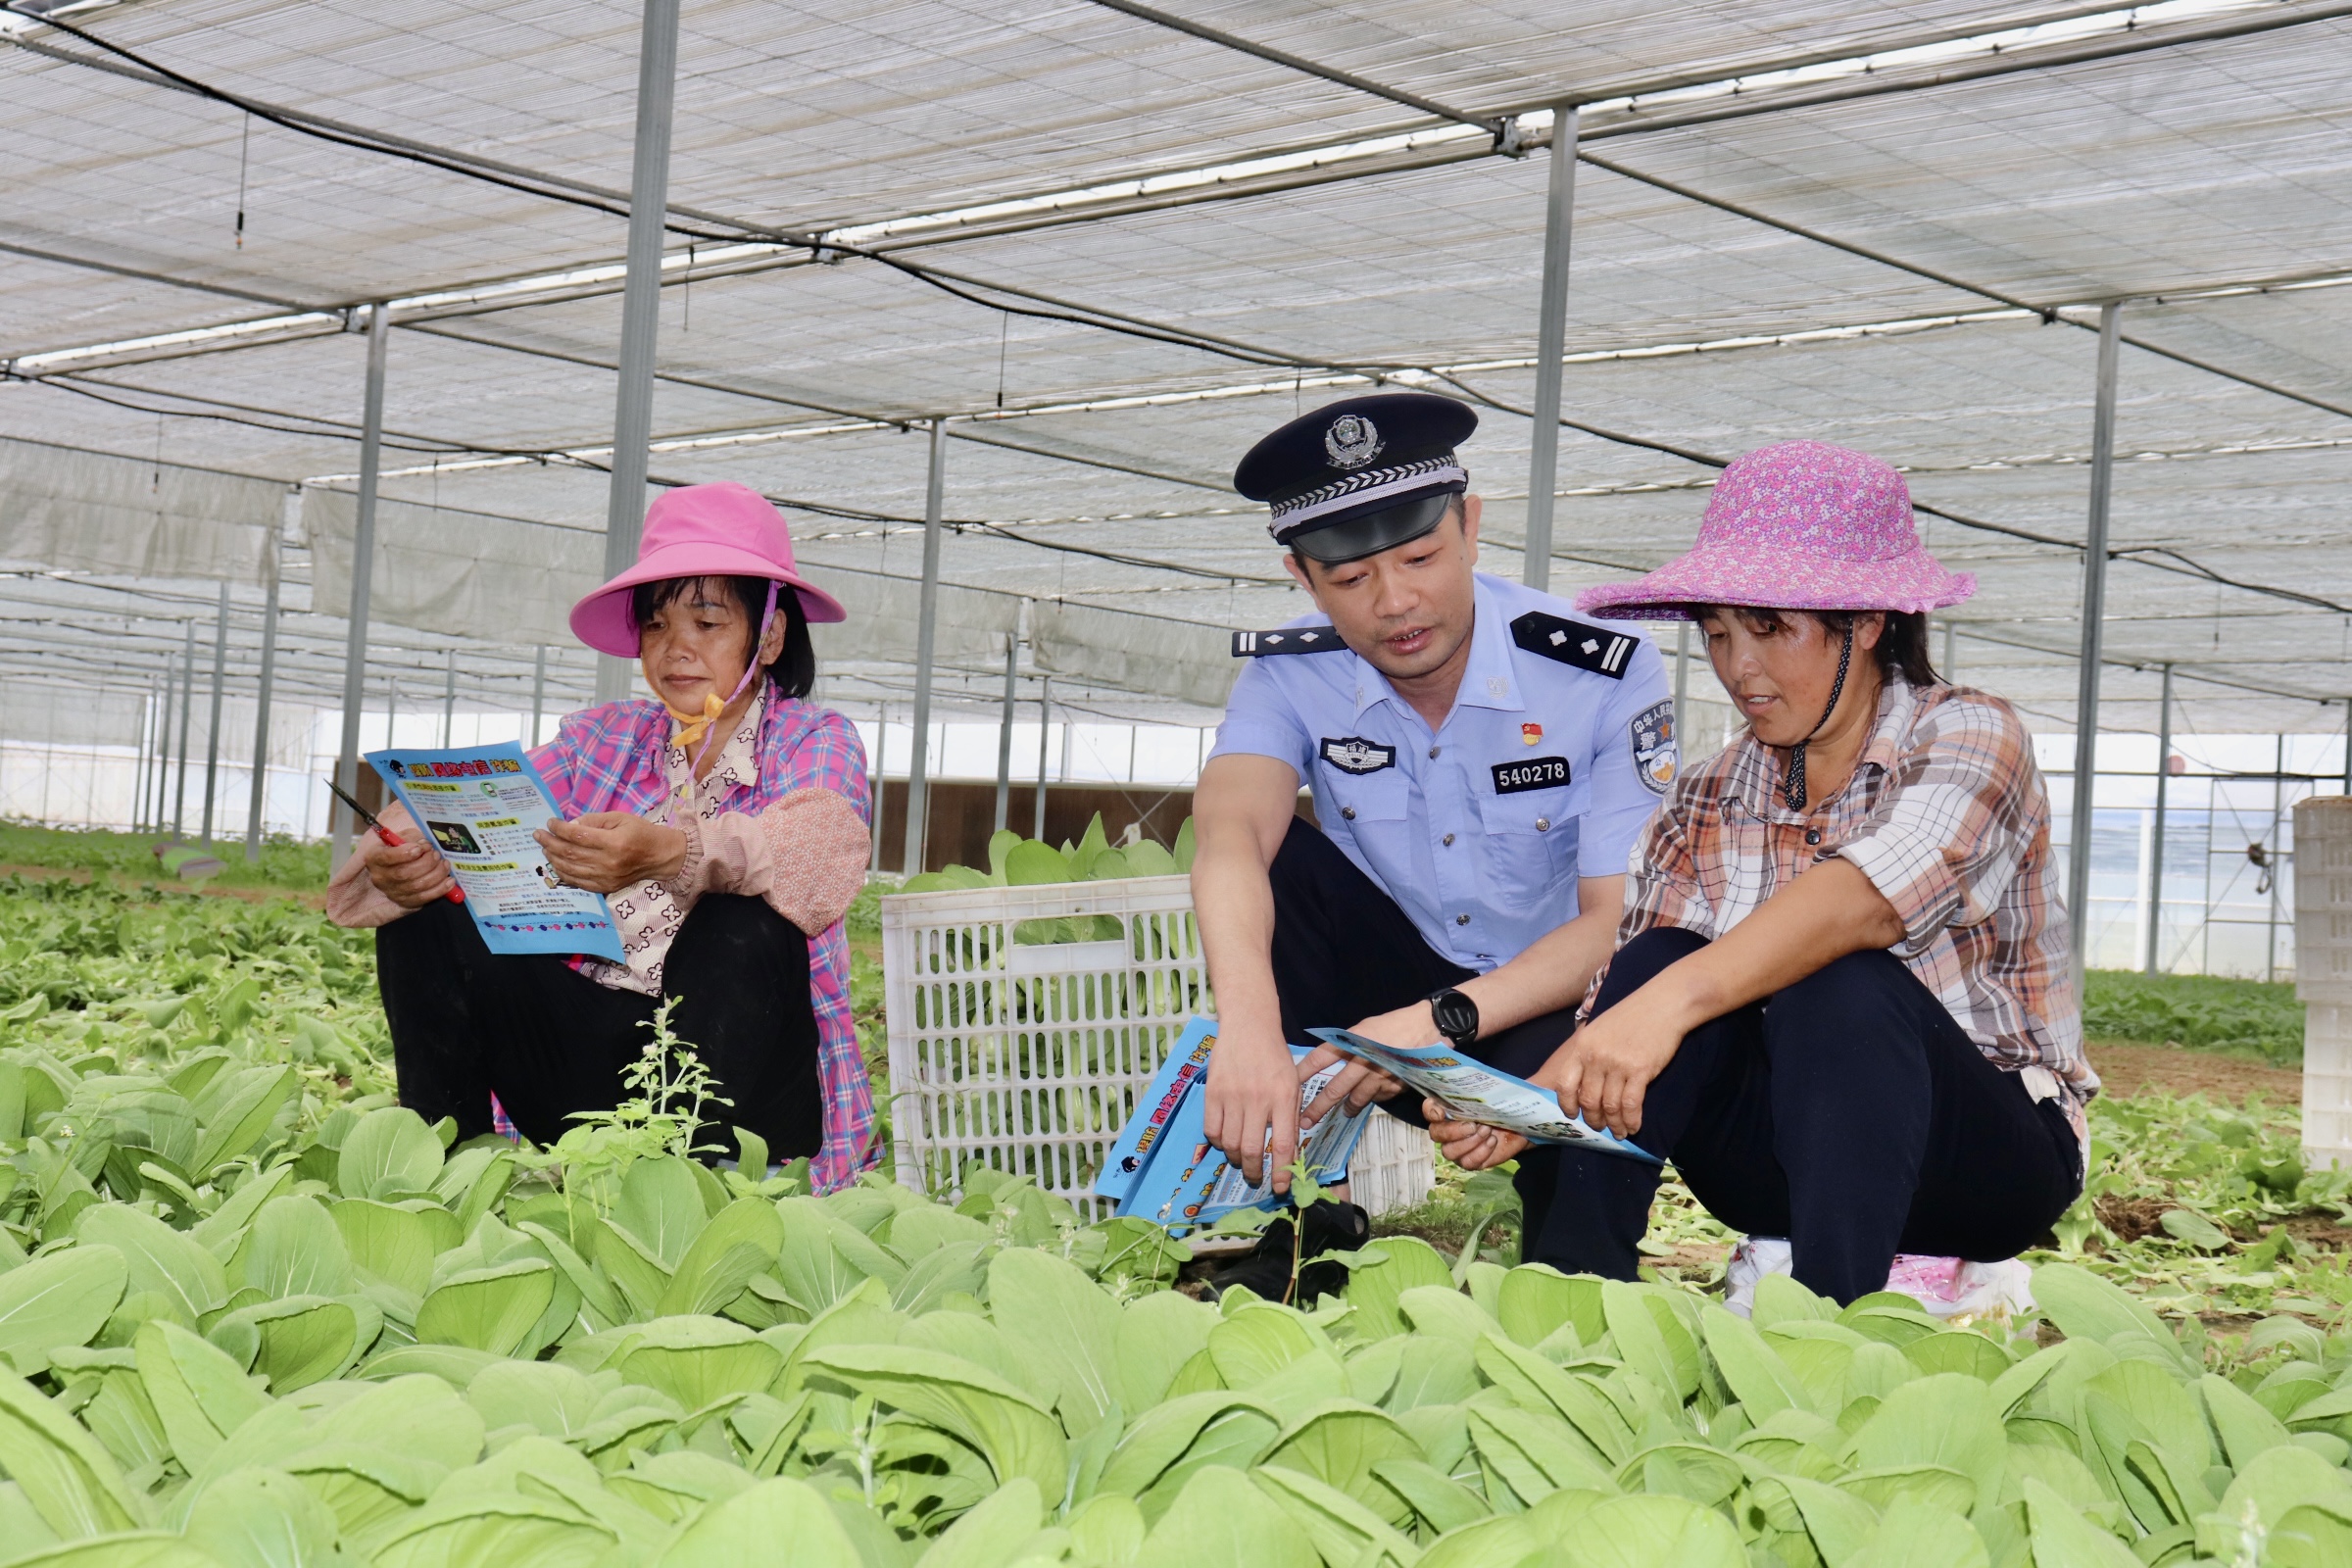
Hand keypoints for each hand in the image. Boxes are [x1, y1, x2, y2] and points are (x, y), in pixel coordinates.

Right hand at [360, 828, 455, 908]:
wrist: (398, 864)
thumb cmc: (401, 847)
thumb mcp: (403, 837)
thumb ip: (411, 838)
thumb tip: (424, 845)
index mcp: (375, 858)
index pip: (386, 857)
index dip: (405, 853)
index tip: (421, 847)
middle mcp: (380, 877)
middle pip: (404, 873)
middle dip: (426, 863)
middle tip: (437, 854)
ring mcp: (392, 892)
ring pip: (416, 886)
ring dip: (436, 874)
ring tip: (445, 864)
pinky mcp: (405, 902)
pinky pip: (424, 898)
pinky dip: (440, 889)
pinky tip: (450, 881)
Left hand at [533, 812, 687, 894]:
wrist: (659, 856)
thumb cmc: (640, 832)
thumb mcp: (620, 818)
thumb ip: (594, 820)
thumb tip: (570, 825)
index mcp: (614, 842)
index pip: (578, 836)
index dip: (560, 829)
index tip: (550, 822)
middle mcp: (608, 862)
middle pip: (570, 853)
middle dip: (550, 843)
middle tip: (538, 835)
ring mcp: (606, 877)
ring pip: (570, 869)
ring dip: (553, 858)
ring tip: (545, 848)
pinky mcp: (605, 887)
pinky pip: (578, 882)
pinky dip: (563, 873)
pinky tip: (556, 864)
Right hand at [1202, 1025, 1298, 1193]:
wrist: (1249, 1026)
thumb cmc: (1275, 1057)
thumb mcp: (1292, 1083)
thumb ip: (1289, 1116)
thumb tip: (1286, 1153)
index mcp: (1284, 1097)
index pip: (1283, 1145)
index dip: (1281, 1172)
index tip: (1280, 1188)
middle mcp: (1258, 1099)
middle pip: (1251, 1150)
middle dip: (1254, 1172)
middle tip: (1256, 1178)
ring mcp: (1233, 1095)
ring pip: (1229, 1143)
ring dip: (1235, 1159)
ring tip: (1241, 1160)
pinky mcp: (1213, 1092)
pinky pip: (1211, 1129)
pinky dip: (1217, 1142)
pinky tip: (1225, 1140)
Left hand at [1297, 1004, 1418, 1127]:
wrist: (1430, 1027)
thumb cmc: (1396, 1023)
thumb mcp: (1366, 1027)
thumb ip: (1349, 1043)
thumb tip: (1331, 1056)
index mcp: (1354, 1042)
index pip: (1321, 1058)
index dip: (1303, 1072)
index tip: (1290, 1083)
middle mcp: (1364, 1061)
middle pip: (1335, 1089)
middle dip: (1317, 1107)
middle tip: (1304, 1121)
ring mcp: (1380, 1077)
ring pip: (1356, 1100)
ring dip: (1346, 1109)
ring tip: (1341, 1114)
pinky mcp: (1395, 1087)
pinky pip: (1377, 1098)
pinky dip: (1372, 1098)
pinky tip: (1373, 1095)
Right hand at [1427, 1100, 1526, 1170]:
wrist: (1518, 1126)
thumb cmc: (1500, 1108)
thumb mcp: (1490, 1095)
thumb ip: (1478, 1090)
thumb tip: (1477, 1083)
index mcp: (1448, 1110)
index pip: (1429, 1110)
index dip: (1430, 1111)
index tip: (1440, 1112)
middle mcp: (1447, 1130)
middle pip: (1436, 1134)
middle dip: (1454, 1131)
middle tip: (1474, 1125)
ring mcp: (1457, 1148)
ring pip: (1449, 1152)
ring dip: (1469, 1143)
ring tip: (1487, 1131)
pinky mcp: (1470, 1161)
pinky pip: (1468, 1162)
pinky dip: (1481, 1152)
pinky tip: (1493, 1142)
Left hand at [1541, 983, 1689, 1139]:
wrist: (1664, 1004)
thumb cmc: (1632, 1016)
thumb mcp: (1599, 1029)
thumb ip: (1588, 1053)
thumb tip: (1584, 1085)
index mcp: (1582, 1046)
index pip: (1565, 1084)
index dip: (1567, 1105)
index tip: (1573, 1116)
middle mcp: (1596, 1057)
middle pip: (1588, 1100)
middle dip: (1593, 1120)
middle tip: (1600, 1128)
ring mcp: (1618, 1064)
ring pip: (1610, 1106)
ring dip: (1614, 1124)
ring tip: (1619, 1132)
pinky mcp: (1640, 1071)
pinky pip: (1631, 1104)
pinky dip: (1631, 1120)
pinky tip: (1634, 1127)